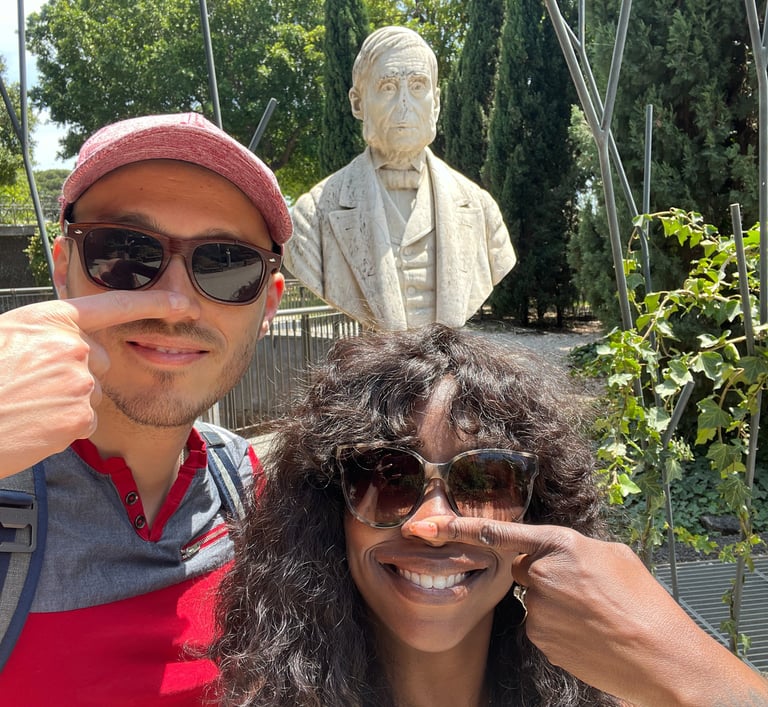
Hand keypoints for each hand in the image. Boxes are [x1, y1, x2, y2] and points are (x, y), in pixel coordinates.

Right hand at [0, 291, 190, 476]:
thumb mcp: (8, 337)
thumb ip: (46, 335)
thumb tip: (77, 344)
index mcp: (51, 319)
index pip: (114, 306)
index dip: (155, 303)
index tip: (184, 303)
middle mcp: (72, 345)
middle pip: (99, 361)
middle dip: (76, 374)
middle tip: (32, 386)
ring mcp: (79, 380)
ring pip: (90, 392)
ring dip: (66, 402)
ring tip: (26, 405)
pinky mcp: (80, 415)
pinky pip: (83, 420)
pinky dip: (61, 427)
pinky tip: (33, 424)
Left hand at [408, 517, 767, 705]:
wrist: (661, 658)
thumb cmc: (644, 602)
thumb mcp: (613, 556)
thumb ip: (573, 546)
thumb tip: (555, 553)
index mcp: (560, 545)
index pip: (497, 533)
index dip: (456, 528)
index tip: (423, 527)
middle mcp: (540, 576)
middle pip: (523, 568)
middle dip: (543, 573)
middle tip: (584, 590)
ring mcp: (537, 612)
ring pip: (533, 598)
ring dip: (555, 602)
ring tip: (594, 614)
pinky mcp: (540, 640)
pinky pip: (540, 624)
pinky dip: (558, 625)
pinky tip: (587, 632)